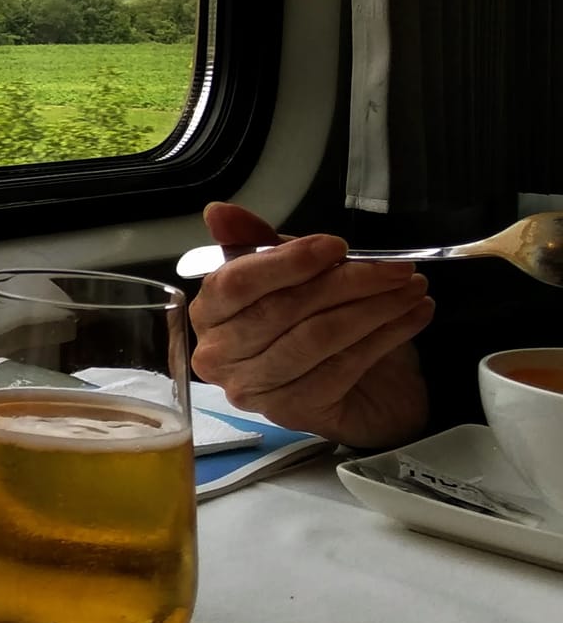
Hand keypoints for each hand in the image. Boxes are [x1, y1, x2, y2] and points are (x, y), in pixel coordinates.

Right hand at [188, 202, 433, 447]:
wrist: (356, 389)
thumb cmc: (315, 322)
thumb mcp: (290, 274)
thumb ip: (258, 244)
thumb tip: (219, 211)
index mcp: (209, 314)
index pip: (235, 283)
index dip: (287, 261)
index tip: (337, 246)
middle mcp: (218, 355)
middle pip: (283, 309)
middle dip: (347, 282)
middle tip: (396, 267)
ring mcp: (253, 388)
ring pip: (317, 336)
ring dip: (374, 308)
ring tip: (411, 288)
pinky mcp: (293, 411)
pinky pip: (343, 365)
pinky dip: (386, 336)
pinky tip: (412, 316)